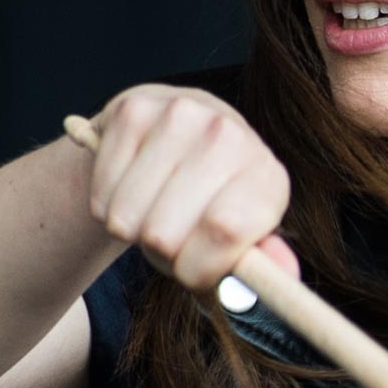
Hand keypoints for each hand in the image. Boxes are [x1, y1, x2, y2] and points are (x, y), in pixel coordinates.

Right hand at [85, 82, 301, 292]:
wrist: (175, 133)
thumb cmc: (211, 199)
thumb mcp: (245, 233)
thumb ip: (262, 262)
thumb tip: (285, 278)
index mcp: (267, 176)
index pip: (226, 231)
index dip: (198, 268)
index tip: (190, 272)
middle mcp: (231, 136)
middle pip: (164, 234)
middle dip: (160, 252)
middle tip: (170, 236)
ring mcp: (180, 115)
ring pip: (126, 217)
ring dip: (130, 230)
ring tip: (150, 211)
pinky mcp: (132, 110)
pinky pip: (101, 192)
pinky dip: (106, 205)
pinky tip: (129, 187)